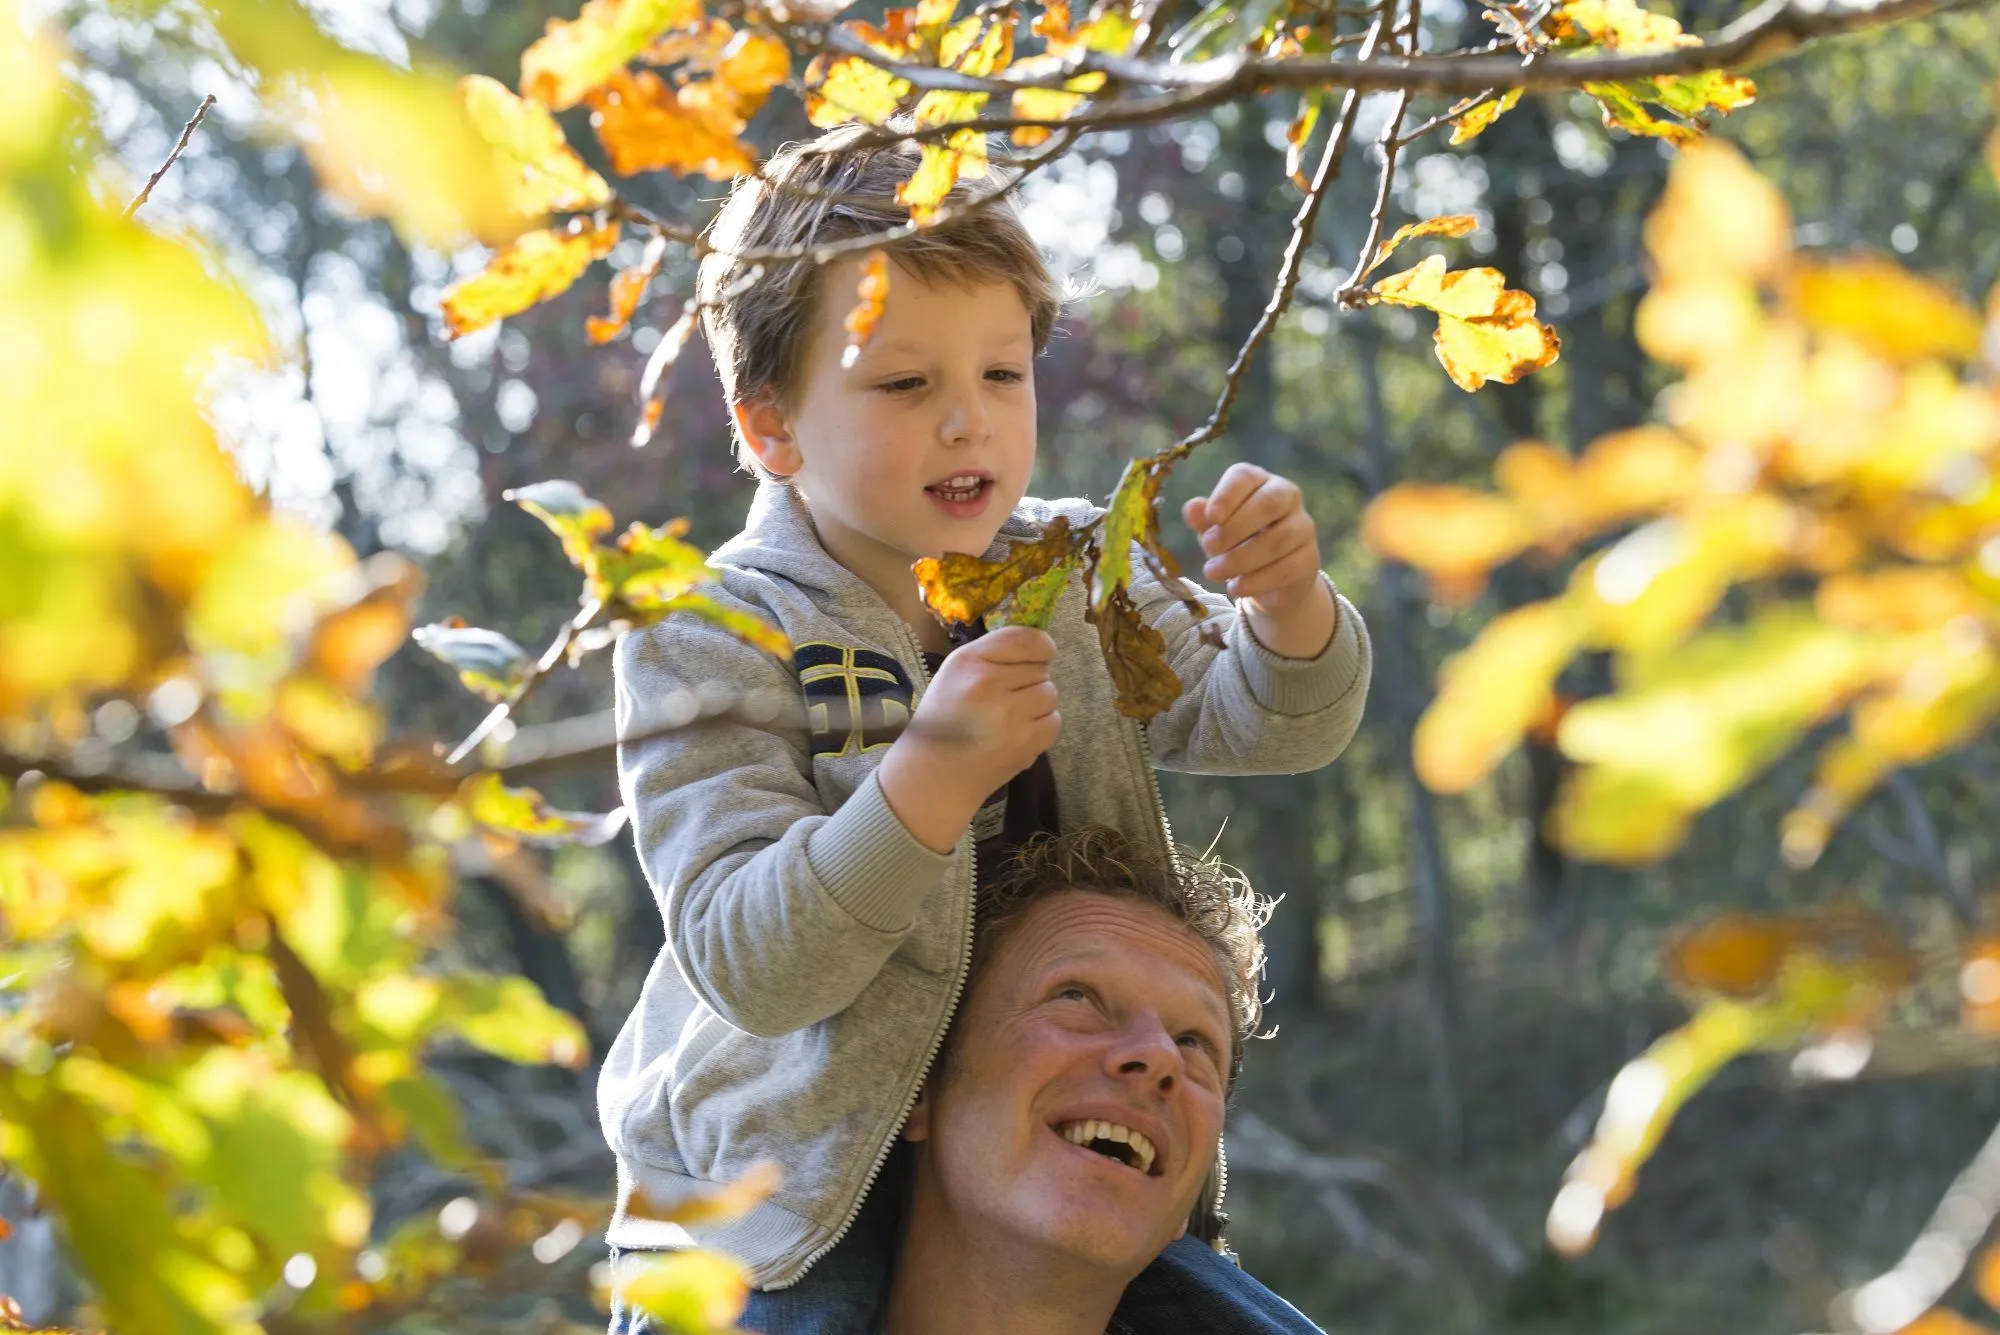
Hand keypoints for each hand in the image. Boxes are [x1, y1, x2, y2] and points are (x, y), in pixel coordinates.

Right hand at [877, 626, 1060, 852]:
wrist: (933, 774)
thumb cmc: (945, 720)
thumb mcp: (955, 673)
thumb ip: (996, 655)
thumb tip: (1044, 647)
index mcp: (968, 661)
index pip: (1027, 638)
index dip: (1041, 647)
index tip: (1037, 657)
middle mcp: (989, 683)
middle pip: (1041, 669)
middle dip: (1029, 682)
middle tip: (1004, 700)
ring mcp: (1009, 715)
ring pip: (1050, 694)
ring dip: (1037, 705)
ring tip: (1010, 718)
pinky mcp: (1024, 743)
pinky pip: (1054, 721)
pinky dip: (1041, 728)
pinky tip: (1017, 735)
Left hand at [1184, 462, 1335, 658]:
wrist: (1267, 580)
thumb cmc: (1236, 544)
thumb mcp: (1214, 531)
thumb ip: (1203, 520)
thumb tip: (1192, 508)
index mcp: (1258, 482)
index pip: (1245, 476)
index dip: (1227, 494)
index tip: (1211, 517)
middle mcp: (1287, 497)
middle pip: (1268, 503)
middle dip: (1235, 527)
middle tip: (1209, 547)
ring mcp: (1303, 527)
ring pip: (1278, 539)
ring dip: (1241, 558)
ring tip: (1213, 572)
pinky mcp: (1310, 558)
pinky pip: (1287, 568)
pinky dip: (1257, 581)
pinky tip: (1235, 588)